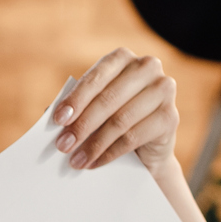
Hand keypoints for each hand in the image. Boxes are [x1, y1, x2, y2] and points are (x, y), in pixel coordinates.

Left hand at [50, 48, 179, 175]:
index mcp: (123, 58)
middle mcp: (147, 67)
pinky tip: (94, 163)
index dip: (76, 99)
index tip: (59, 120)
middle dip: (82, 125)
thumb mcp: (92, 108)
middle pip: (108, 99)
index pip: (96, 77)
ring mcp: (163, 90)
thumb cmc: (111, 120)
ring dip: (94, 144)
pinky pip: (134, 137)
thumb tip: (51, 114)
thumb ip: (76, 107)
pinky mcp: (170, 117)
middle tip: (63, 145)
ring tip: (76, 160)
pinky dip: (110, 153)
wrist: (144, 147)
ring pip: (121, 120)